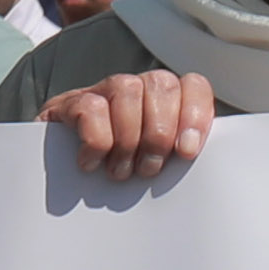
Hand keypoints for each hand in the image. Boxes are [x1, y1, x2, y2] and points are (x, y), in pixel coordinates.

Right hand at [39, 66, 217, 183]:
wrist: (62, 185)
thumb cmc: (120, 175)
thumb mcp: (155, 166)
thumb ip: (179, 156)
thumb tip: (206, 162)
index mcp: (165, 102)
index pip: (193, 86)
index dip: (195, 115)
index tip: (186, 152)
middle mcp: (137, 89)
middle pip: (161, 84)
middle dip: (159, 132)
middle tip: (148, 169)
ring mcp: (102, 91)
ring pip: (126, 88)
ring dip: (128, 137)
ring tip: (121, 172)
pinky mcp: (69, 104)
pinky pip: (90, 107)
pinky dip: (96, 140)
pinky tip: (92, 163)